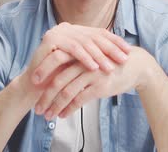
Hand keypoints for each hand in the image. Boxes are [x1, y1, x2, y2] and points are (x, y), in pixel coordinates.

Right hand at [30, 22, 130, 84]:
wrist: (36, 85)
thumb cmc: (59, 75)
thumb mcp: (81, 62)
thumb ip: (95, 54)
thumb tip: (121, 52)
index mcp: (75, 30)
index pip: (98, 33)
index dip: (114, 41)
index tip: (128, 50)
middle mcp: (66, 27)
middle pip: (94, 36)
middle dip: (110, 49)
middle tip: (124, 58)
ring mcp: (58, 31)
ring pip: (85, 43)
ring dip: (99, 56)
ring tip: (110, 67)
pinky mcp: (51, 39)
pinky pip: (73, 49)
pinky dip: (85, 58)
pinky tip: (94, 67)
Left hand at [35, 46, 153, 119]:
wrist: (134, 65)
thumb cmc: (110, 62)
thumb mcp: (91, 57)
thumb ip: (76, 61)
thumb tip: (58, 70)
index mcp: (79, 52)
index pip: (54, 60)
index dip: (43, 73)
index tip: (33, 86)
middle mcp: (83, 62)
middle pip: (57, 79)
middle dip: (45, 96)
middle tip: (37, 109)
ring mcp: (91, 73)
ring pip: (67, 91)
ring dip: (55, 106)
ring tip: (47, 116)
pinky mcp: (100, 85)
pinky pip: (79, 99)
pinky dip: (69, 109)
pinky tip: (62, 115)